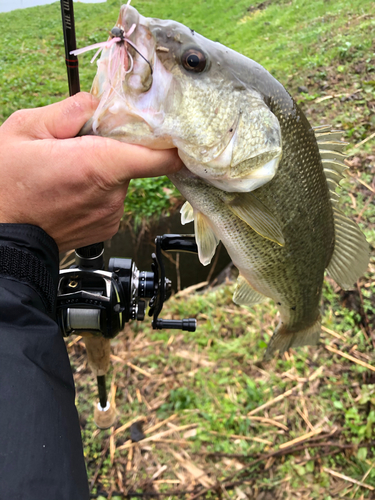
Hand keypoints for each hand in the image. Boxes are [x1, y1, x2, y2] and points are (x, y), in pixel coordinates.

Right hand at [0, 92, 181, 251]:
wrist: (4, 236)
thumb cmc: (7, 186)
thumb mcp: (25, 130)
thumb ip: (68, 111)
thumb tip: (98, 102)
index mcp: (97, 165)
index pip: (160, 155)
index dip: (168, 140)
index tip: (165, 128)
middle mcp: (111, 194)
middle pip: (135, 159)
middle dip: (115, 146)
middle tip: (82, 144)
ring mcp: (111, 214)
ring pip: (121, 178)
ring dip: (104, 169)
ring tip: (69, 172)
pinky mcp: (108, 227)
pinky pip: (113, 198)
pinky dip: (99, 190)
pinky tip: (72, 190)